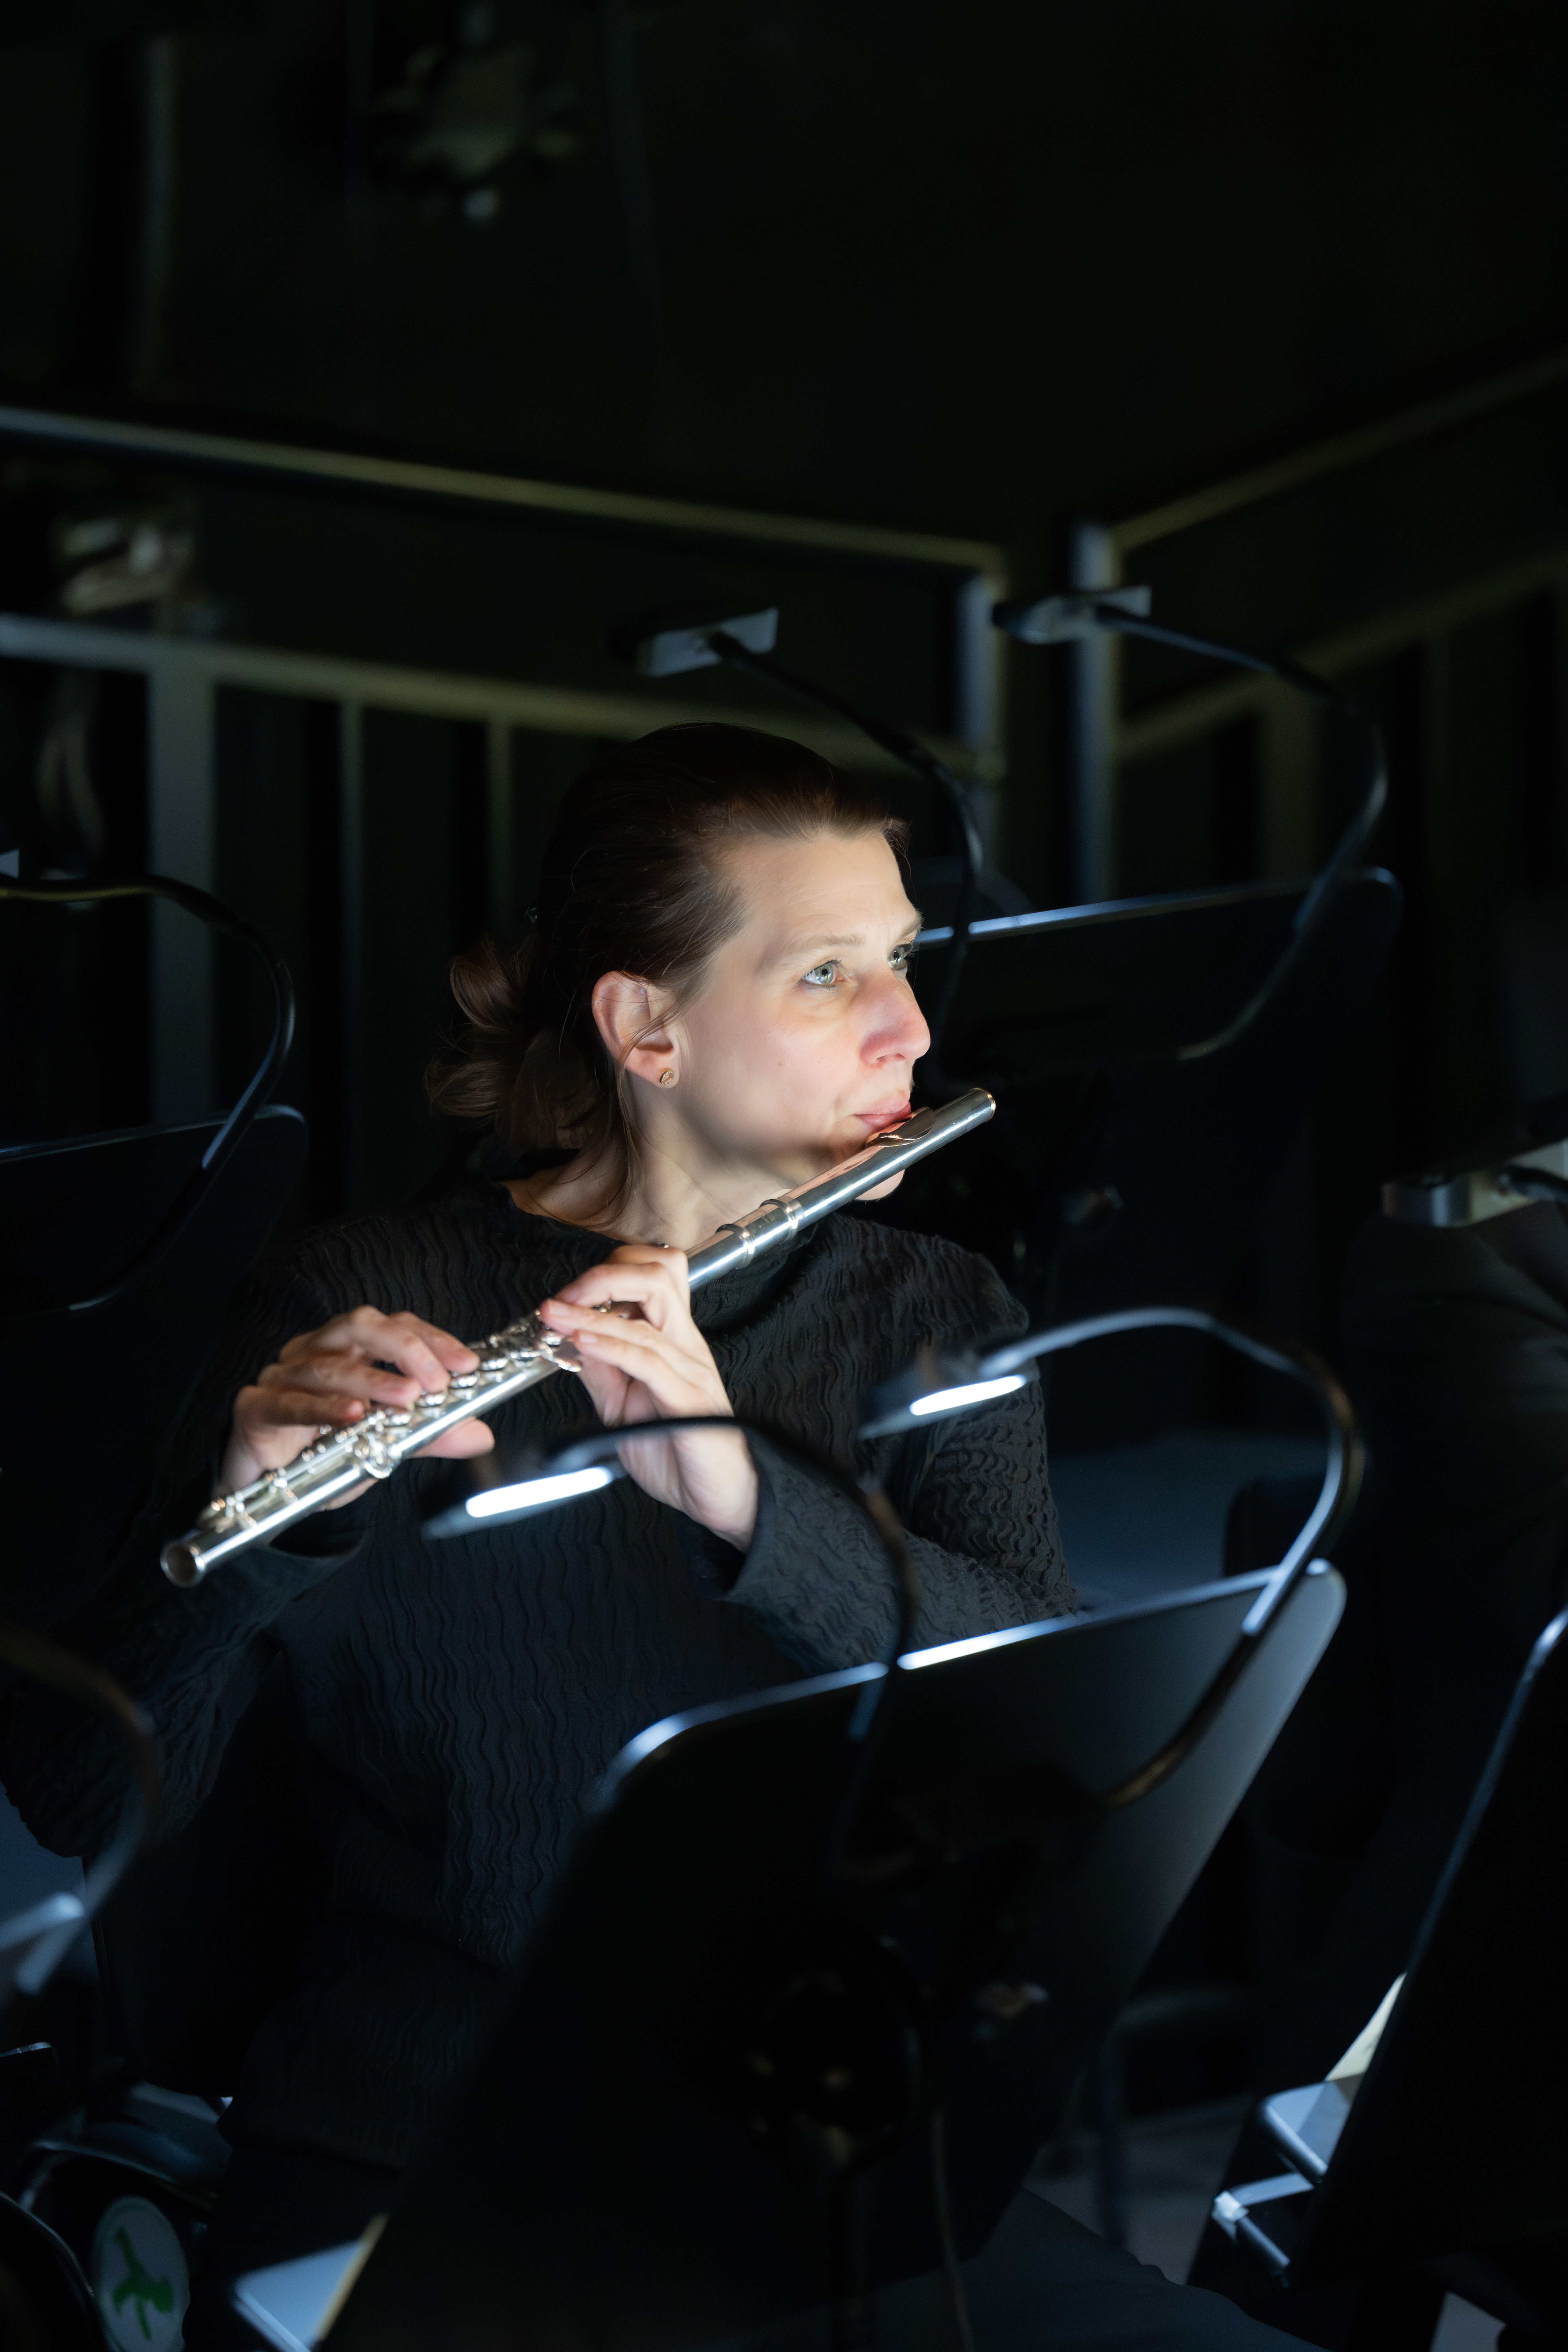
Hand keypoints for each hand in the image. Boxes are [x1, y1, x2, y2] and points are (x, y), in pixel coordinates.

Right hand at [219, 1308, 494, 1501]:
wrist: (265, 1492)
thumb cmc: (321, 1455)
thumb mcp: (383, 1443)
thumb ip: (429, 1435)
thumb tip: (481, 1435)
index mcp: (348, 1349)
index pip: (394, 1325)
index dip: (431, 1339)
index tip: (467, 1365)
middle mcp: (313, 1351)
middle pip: (359, 1325)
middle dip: (404, 1347)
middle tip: (436, 1381)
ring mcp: (281, 1375)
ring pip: (329, 1365)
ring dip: (372, 1380)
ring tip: (406, 1398)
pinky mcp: (256, 1407)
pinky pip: (290, 1402)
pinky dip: (324, 1408)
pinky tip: (352, 1415)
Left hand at [538, 1246, 758, 1548]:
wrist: (718, 1498)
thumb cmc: (677, 1453)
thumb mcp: (621, 1409)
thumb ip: (601, 1374)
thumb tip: (570, 1340)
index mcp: (673, 1342)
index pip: (650, 1277)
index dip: (605, 1274)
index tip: (564, 1296)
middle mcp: (685, 1346)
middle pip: (657, 1275)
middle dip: (602, 1276)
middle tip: (563, 1297)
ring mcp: (691, 1369)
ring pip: (648, 1314)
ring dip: (592, 1311)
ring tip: (555, 1315)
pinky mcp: (689, 1399)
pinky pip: (649, 1361)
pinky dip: (611, 1346)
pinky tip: (583, 1343)